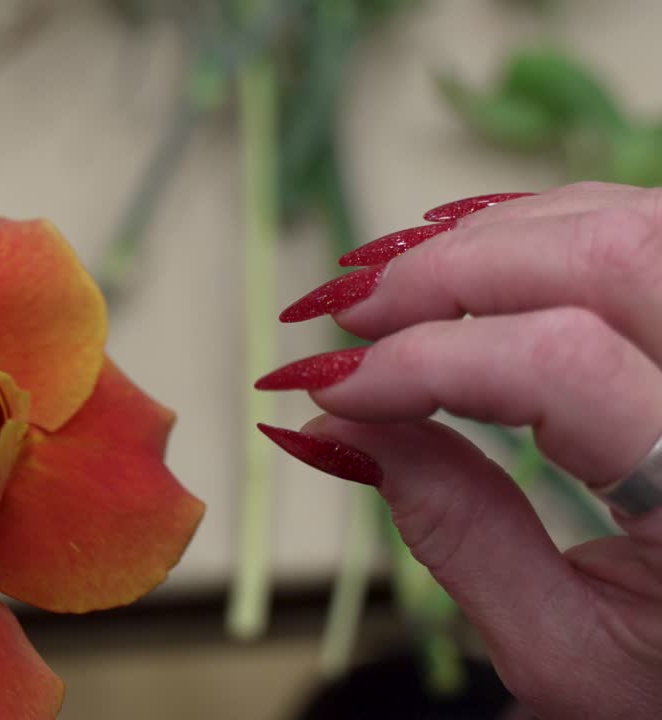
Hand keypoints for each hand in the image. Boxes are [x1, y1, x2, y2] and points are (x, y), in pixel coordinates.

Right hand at [257, 183, 661, 718]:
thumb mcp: (564, 652)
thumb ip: (454, 533)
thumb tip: (337, 428)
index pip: (557, 365)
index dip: (422, 359)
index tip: (330, 384)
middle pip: (600, 256)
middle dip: (445, 270)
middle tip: (347, 312)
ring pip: (626, 218)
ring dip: (487, 237)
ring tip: (390, 284)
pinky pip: (642, 227)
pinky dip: (539, 225)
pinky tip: (469, 254)